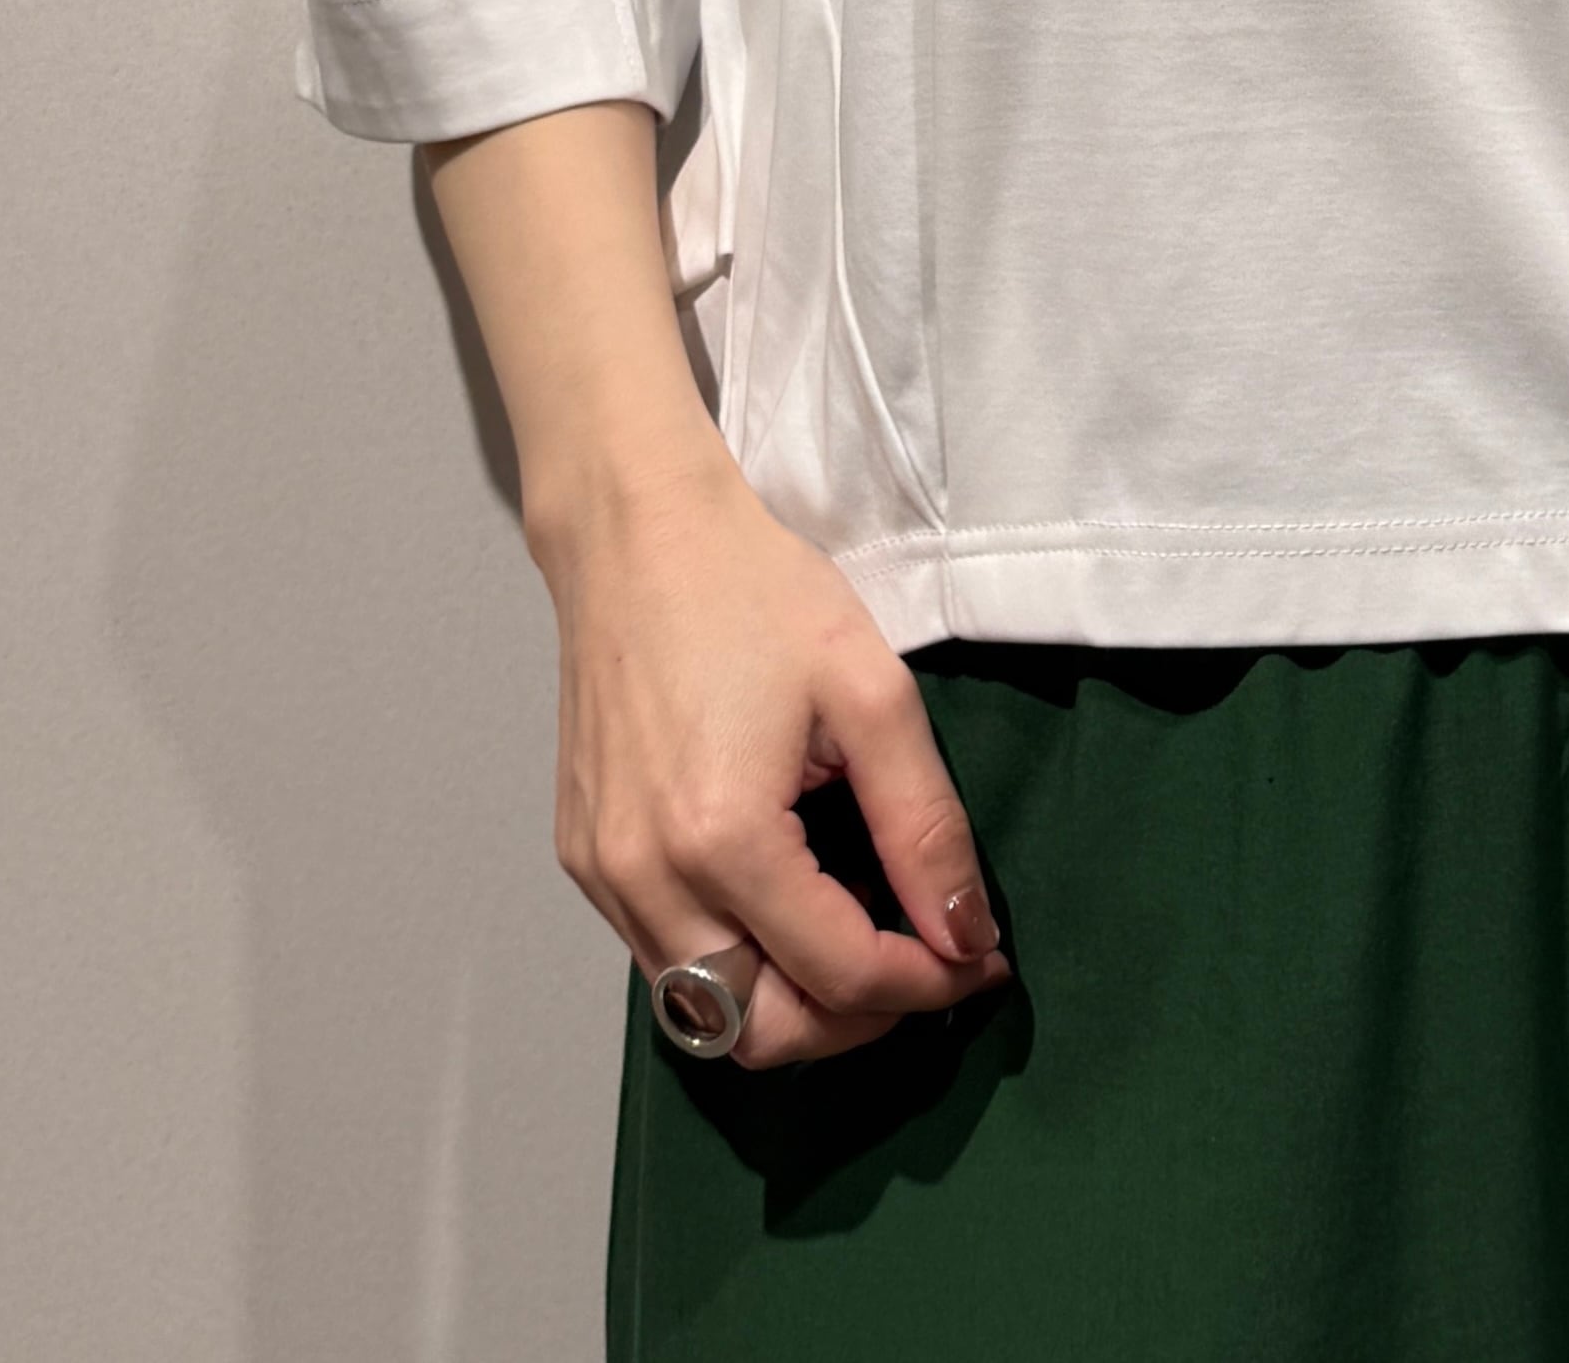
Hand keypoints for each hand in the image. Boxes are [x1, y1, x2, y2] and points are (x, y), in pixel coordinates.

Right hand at [534, 456, 1012, 1065]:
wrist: (638, 534)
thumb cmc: (754, 592)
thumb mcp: (873, 695)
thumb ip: (924, 825)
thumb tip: (965, 934)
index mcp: (722, 840)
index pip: (840, 976)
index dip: (926, 983)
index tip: (981, 960)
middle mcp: (645, 879)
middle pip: (760, 1035)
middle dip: (855, 1021)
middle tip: (923, 962)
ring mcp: (603, 875)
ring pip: (704, 1013)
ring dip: (794, 1000)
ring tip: (863, 931)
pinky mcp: (586, 858)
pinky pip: (664, 958)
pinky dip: (737, 959)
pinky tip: (792, 896)